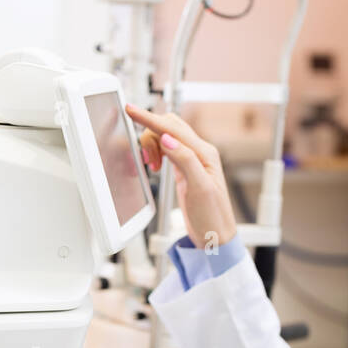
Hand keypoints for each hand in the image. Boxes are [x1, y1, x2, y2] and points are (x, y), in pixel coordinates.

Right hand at [125, 104, 237, 250]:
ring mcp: (191, 160)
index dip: (150, 119)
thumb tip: (168, 139)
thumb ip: (184, 161)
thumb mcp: (199, 188)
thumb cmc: (212, 216)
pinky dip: (155, 152)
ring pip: (166, 138)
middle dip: (151, 133)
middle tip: (145, 158)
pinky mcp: (184, 170)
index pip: (173, 129)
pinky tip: (153, 165)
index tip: (131, 110)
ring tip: (151, 167)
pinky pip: (167, 150)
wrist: (216, 237)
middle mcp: (199, 153)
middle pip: (169, 127)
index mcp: (204, 153)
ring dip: (153, 146)